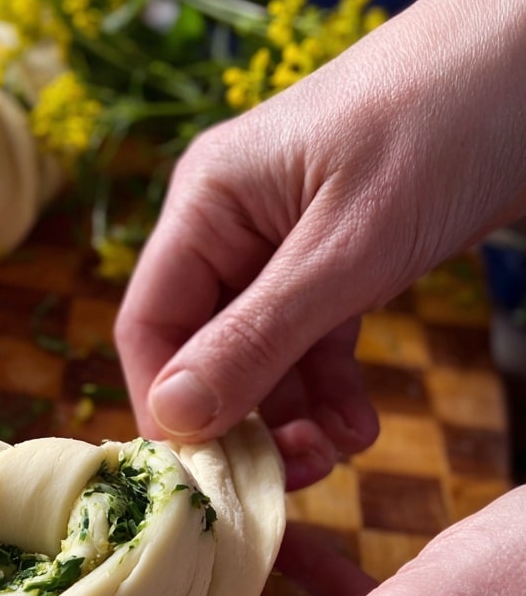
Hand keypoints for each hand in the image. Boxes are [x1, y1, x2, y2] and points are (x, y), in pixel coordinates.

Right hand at [114, 0, 525, 489]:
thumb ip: (256, 338)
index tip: (210, 475)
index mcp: (206, 203)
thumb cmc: (446, 120)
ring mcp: (284, 242)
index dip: (170, 408)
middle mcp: (231, 225)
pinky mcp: (337, 256)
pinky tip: (360, 425)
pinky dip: (331, 388)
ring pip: (259, 355)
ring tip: (342, 452)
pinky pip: (311, 339)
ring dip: (294, 416)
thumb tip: (174, 418)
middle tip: (292, 474)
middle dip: (242, 421)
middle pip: (202, 348)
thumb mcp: (348, 248)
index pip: (149, 326)